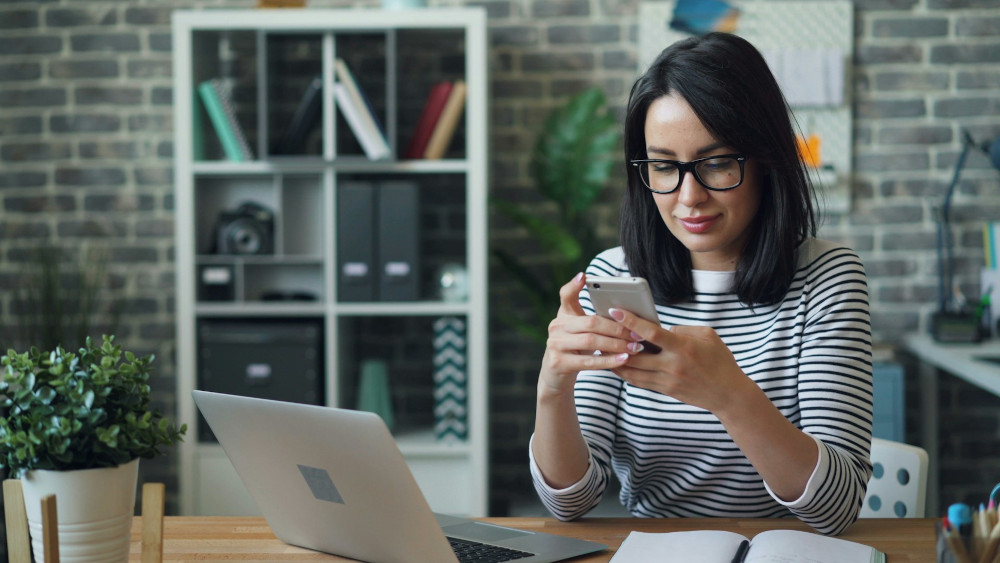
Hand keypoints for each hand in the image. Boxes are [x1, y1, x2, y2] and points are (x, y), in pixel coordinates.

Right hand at [537, 273, 644, 398]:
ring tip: (635, 347)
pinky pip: (589, 362)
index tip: (585, 276)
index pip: (566, 296)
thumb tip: (625, 314)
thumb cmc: (575, 349)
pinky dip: (609, 360)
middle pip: (591, 322)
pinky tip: (624, 359)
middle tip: (637, 333)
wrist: (555, 375)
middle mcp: (556, 326)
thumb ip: (594, 320)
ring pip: (591, 341)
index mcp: (563, 315)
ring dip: (617, 344)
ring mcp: (555, 344)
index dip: (574, 285)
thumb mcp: (580, 331)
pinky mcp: (558, 363)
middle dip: (617, 328)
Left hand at [606, 309, 752, 413]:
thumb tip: (660, 329)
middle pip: (634, 354)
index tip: (615, 310)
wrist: (728, 394)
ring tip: (601, 347)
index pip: (651, 333)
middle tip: (599, 329)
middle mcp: (672, 365)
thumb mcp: (707, 336)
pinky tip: (615, 363)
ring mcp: (667, 380)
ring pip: (632, 371)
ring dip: (615, 359)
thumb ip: (682, 329)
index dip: (631, 321)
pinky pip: (638, 381)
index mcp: (683, 347)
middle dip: (615, 342)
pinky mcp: (664, 390)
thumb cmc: (720, 360)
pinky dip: (625, 372)